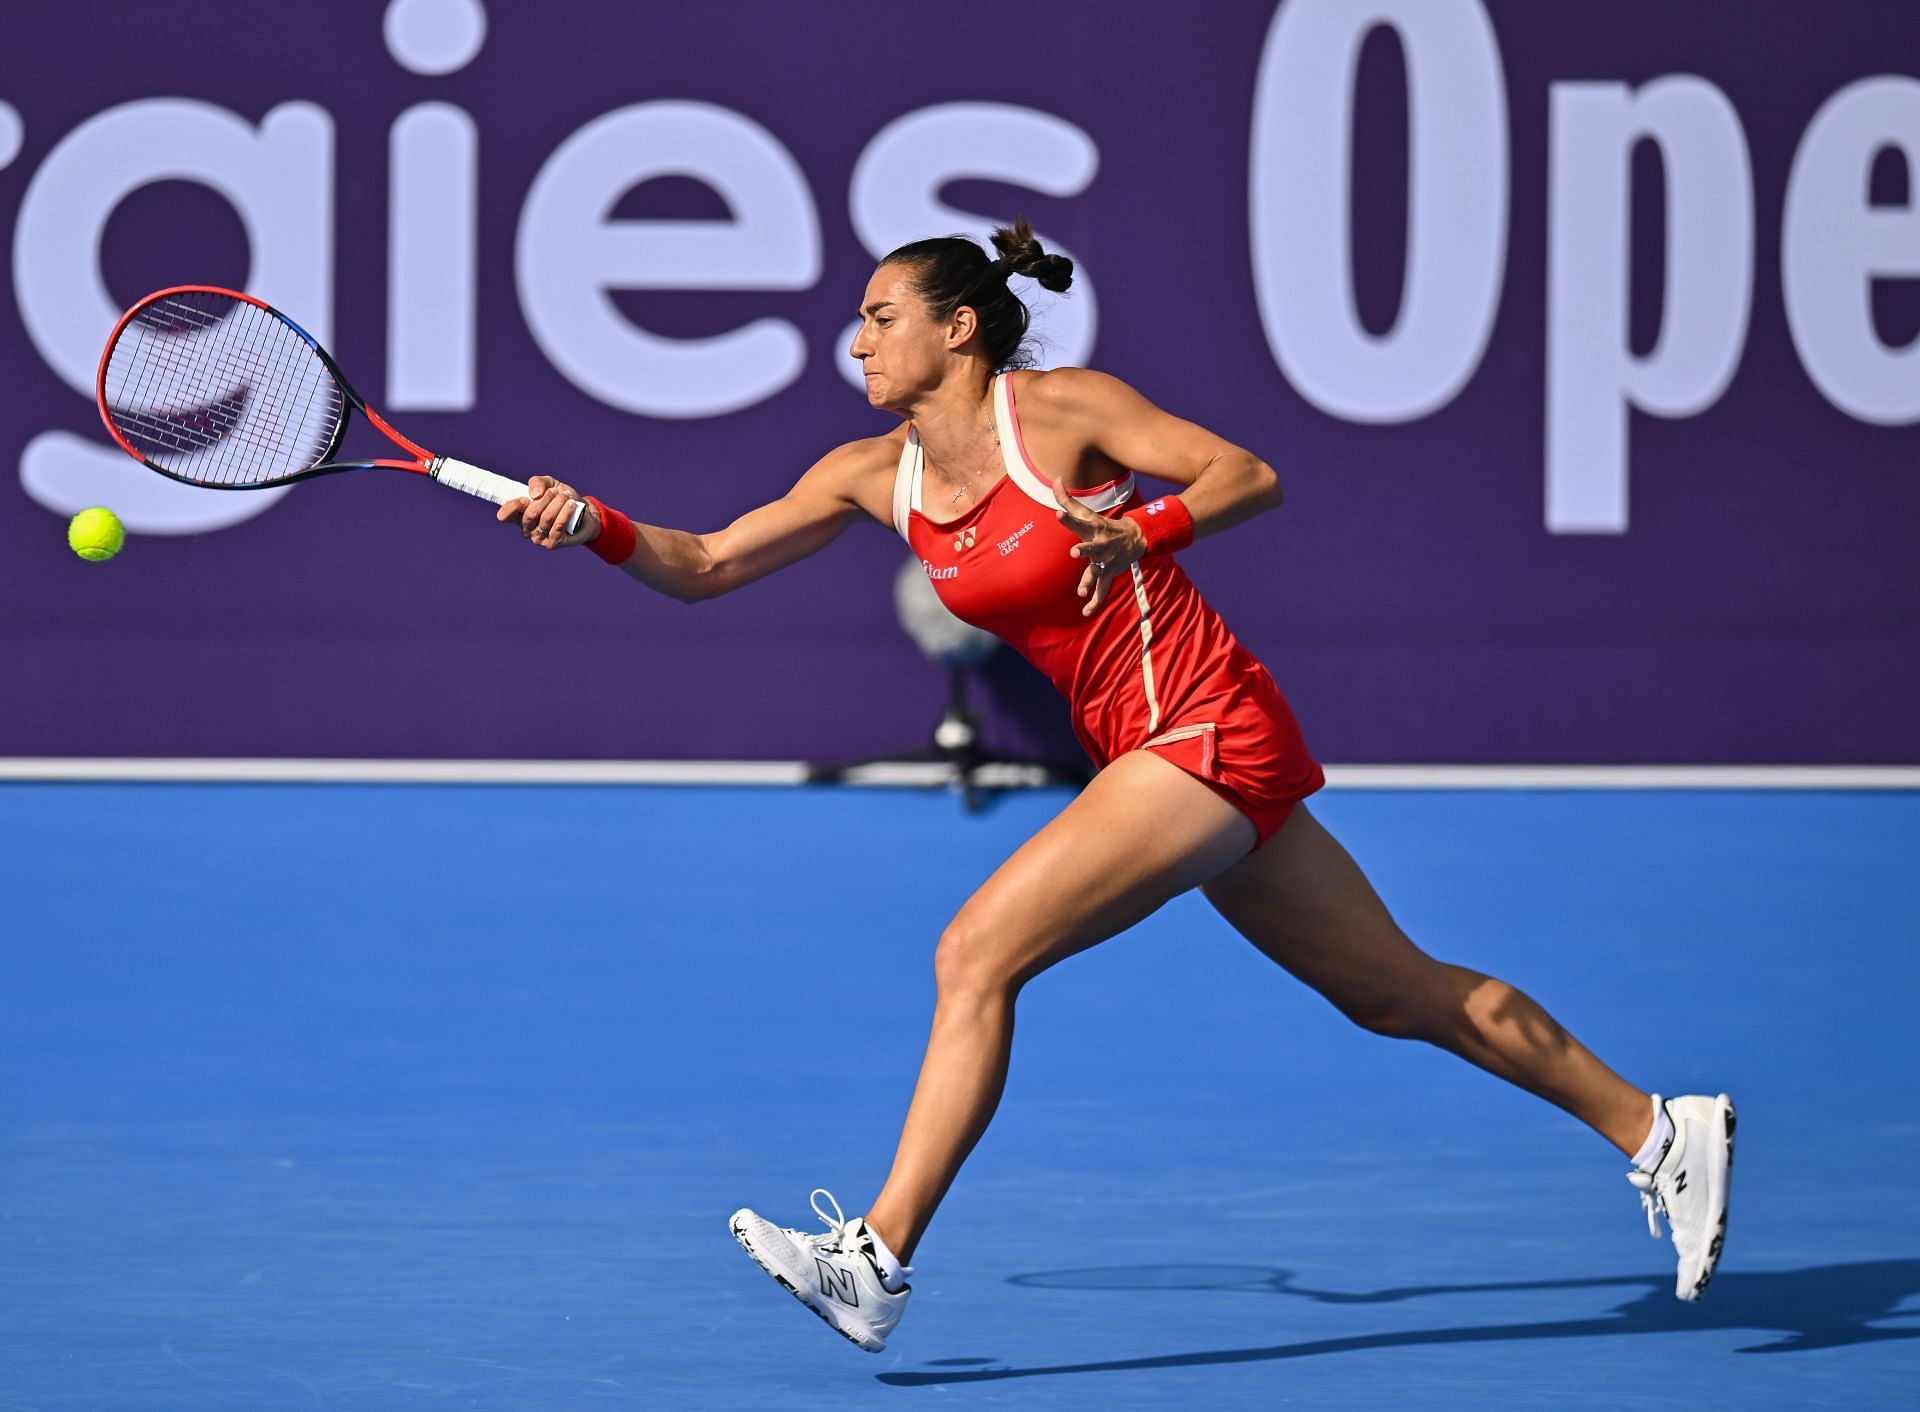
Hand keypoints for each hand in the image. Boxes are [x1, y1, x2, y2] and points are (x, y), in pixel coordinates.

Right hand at [497, 476, 597, 548]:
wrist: (584, 512)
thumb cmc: (561, 498)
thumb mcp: (549, 484)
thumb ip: (538, 482)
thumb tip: (534, 494)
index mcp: (519, 515)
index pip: (505, 514)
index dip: (512, 507)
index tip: (524, 499)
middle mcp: (526, 529)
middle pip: (530, 514)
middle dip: (545, 499)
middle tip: (555, 492)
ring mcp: (538, 539)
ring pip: (546, 518)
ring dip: (558, 503)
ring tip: (566, 496)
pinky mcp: (552, 543)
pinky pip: (558, 526)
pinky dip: (565, 512)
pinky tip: (571, 504)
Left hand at [1052, 477, 1145, 616]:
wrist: (1135, 538)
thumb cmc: (1103, 525)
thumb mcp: (1088, 512)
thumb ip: (1068, 498)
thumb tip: (1055, 479)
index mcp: (1093, 529)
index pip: (1079, 521)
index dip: (1069, 517)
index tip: (1058, 513)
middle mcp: (1100, 545)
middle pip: (1091, 548)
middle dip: (1084, 551)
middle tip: (1074, 553)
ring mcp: (1105, 562)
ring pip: (1097, 573)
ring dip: (1089, 582)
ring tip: (1081, 592)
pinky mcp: (1109, 574)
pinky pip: (1102, 591)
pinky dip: (1095, 603)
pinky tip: (1085, 613)